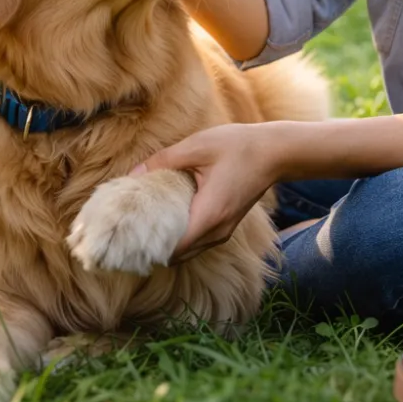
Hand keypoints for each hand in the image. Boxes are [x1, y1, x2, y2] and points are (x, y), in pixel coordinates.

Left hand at [135, 122, 281, 261]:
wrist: (275, 152)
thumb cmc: (238, 146)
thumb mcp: (196, 146)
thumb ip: (162, 161)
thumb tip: (132, 174)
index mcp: (209, 215)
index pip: (172, 249)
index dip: (148, 247)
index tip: (127, 236)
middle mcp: (217, 231)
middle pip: (177, 255)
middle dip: (152, 246)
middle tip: (128, 230)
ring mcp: (224, 231)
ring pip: (187, 251)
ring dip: (166, 242)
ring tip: (143, 224)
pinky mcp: (226, 226)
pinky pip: (197, 241)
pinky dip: (180, 236)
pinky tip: (165, 217)